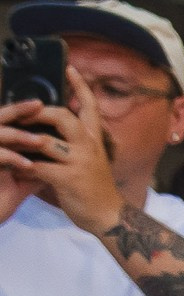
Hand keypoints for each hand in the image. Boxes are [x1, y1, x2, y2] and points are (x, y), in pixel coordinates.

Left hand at [0, 69, 122, 234]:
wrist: (108, 216)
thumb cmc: (94, 188)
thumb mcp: (91, 160)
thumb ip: (75, 142)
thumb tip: (52, 128)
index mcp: (94, 140)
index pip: (89, 107)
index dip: (80, 86)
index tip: (70, 68)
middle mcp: (89, 147)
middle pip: (63, 117)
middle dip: (38, 112)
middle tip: (21, 112)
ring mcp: (80, 163)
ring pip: (45, 140)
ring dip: (22, 139)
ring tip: (7, 138)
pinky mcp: (68, 179)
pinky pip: (37, 166)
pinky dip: (21, 165)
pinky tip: (12, 166)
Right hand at [0, 99, 42, 221]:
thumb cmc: (5, 194)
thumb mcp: (28, 175)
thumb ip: (43, 160)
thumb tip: (65, 151)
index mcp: (0, 141)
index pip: (12, 117)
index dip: (26, 108)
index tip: (46, 101)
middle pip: (1, 117)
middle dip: (19, 110)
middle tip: (38, 104)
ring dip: (19, 137)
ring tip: (39, 141)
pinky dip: (12, 160)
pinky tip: (28, 165)